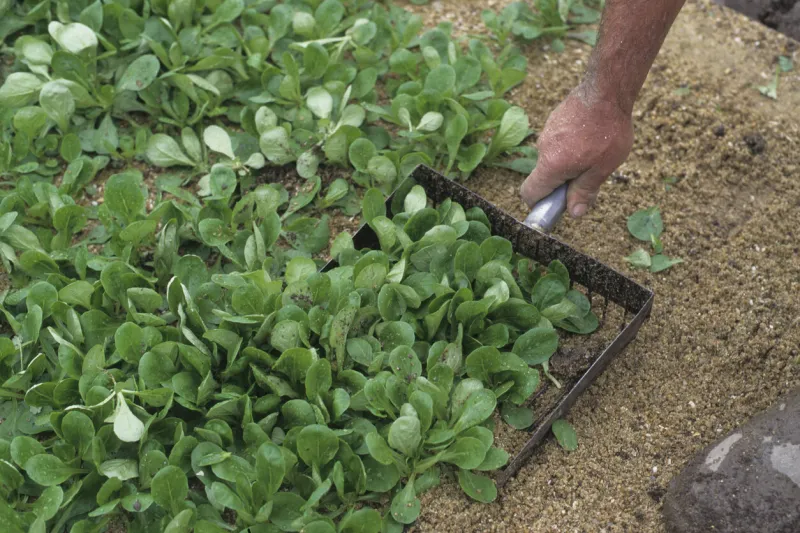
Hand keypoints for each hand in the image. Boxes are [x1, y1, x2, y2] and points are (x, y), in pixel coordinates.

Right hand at [520, 84, 633, 217]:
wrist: (606, 91)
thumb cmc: (607, 131)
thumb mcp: (602, 168)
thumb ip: (585, 191)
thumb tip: (574, 213)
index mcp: (551, 165)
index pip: (529, 193)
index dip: (538, 204)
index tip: (555, 205)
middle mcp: (543, 149)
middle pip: (543, 176)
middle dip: (561, 182)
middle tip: (587, 176)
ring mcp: (547, 133)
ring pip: (552, 158)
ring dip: (567, 162)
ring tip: (593, 152)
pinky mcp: (553, 121)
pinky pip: (557, 142)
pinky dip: (568, 146)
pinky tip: (589, 137)